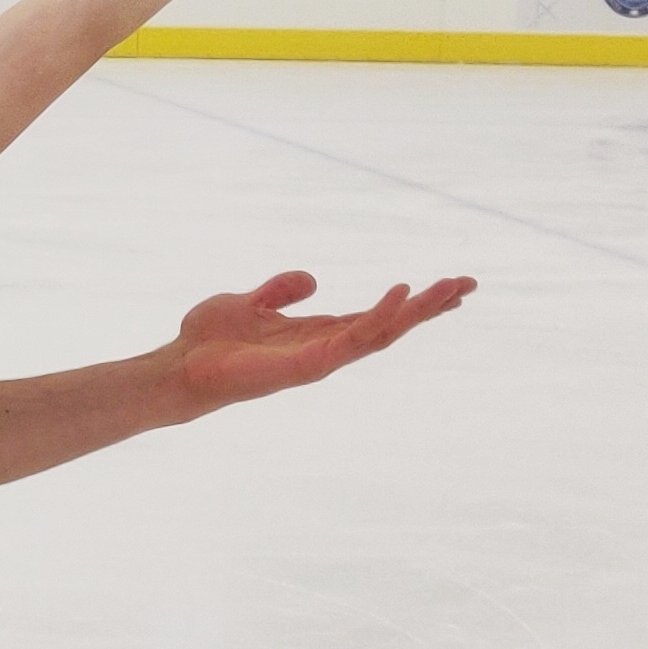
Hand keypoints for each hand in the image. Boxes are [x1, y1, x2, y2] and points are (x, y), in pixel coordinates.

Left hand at [167, 269, 473, 413]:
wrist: (179, 368)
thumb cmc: (208, 342)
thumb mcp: (248, 302)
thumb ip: (280, 291)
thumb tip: (312, 280)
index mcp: (316, 334)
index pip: (374, 318)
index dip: (409, 303)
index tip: (448, 287)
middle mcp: (324, 349)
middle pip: (389, 327)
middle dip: (429, 308)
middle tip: (468, 285)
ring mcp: (318, 360)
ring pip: (380, 334)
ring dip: (417, 311)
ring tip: (451, 287)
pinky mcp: (305, 367)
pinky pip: (351, 341)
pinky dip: (378, 319)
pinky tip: (400, 296)